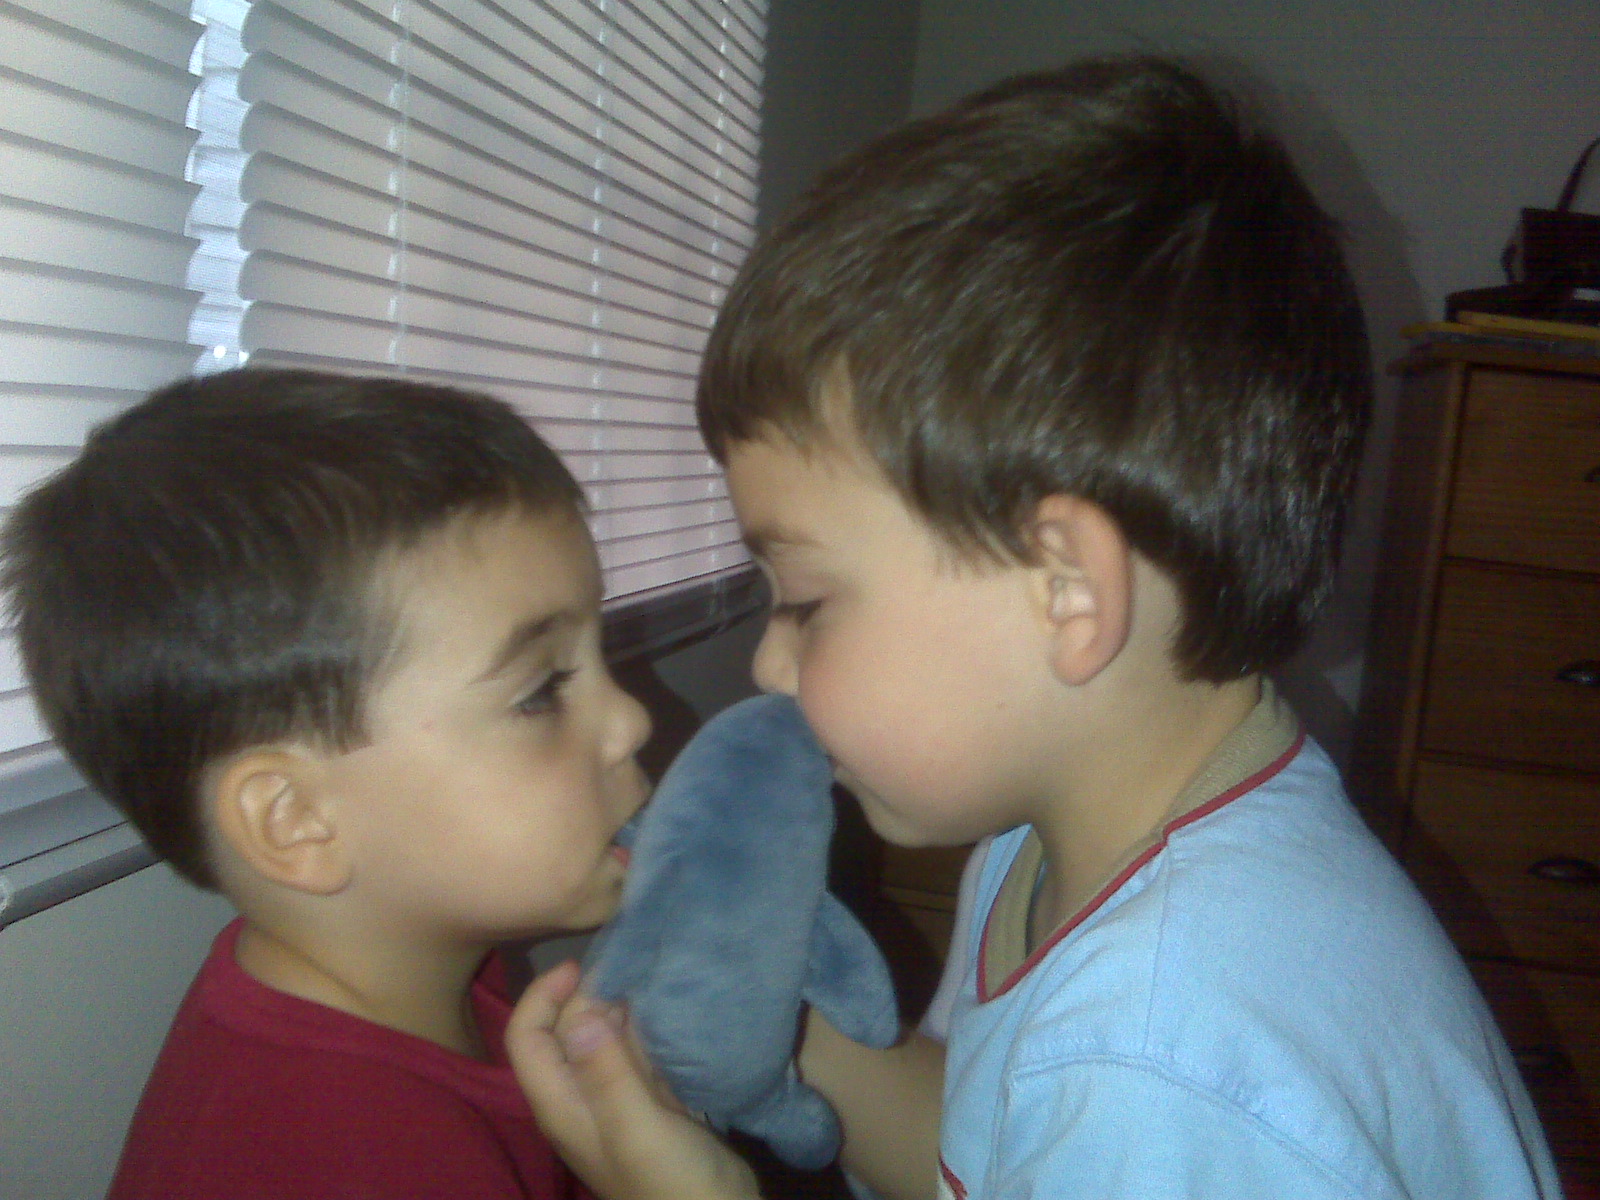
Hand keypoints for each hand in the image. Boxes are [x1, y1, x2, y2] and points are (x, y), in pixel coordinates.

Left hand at [509, 960, 762, 1199]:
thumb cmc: (672, 1185)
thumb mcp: (638, 1129)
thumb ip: (608, 1074)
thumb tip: (579, 1015)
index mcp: (563, 1106)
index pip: (528, 1038)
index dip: (544, 997)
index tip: (581, 965)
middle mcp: (581, 1099)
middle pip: (566, 1031)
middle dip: (589, 994)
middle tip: (630, 966)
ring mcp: (616, 1100)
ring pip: (602, 1038)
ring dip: (619, 1006)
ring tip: (649, 973)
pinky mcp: (650, 1102)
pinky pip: (635, 1052)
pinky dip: (644, 1026)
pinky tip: (668, 1007)